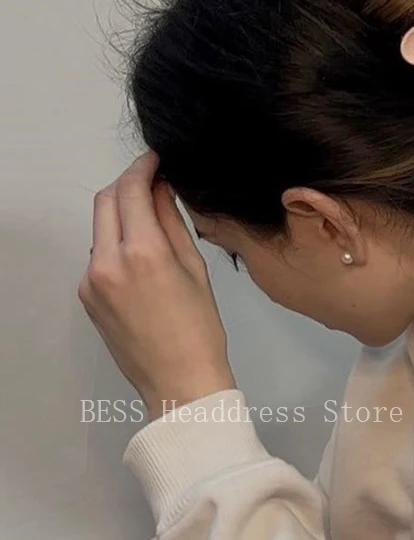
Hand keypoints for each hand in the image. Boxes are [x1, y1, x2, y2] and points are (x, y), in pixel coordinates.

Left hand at [79, 151, 235, 419]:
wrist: (178, 380)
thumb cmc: (200, 328)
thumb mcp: (194, 268)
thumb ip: (172, 223)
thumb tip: (161, 189)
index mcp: (142, 253)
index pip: (131, 190)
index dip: (144, 167)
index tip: (156, 160)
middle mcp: (107, 262)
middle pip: (106, 200)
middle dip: (127, 183)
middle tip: (153, 181)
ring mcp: (91, 280)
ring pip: (100, 226)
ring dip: (121, 213)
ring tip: (152, 222)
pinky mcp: (86, 295)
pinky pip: (98, 254)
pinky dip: (116, 242)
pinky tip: (142, 256)